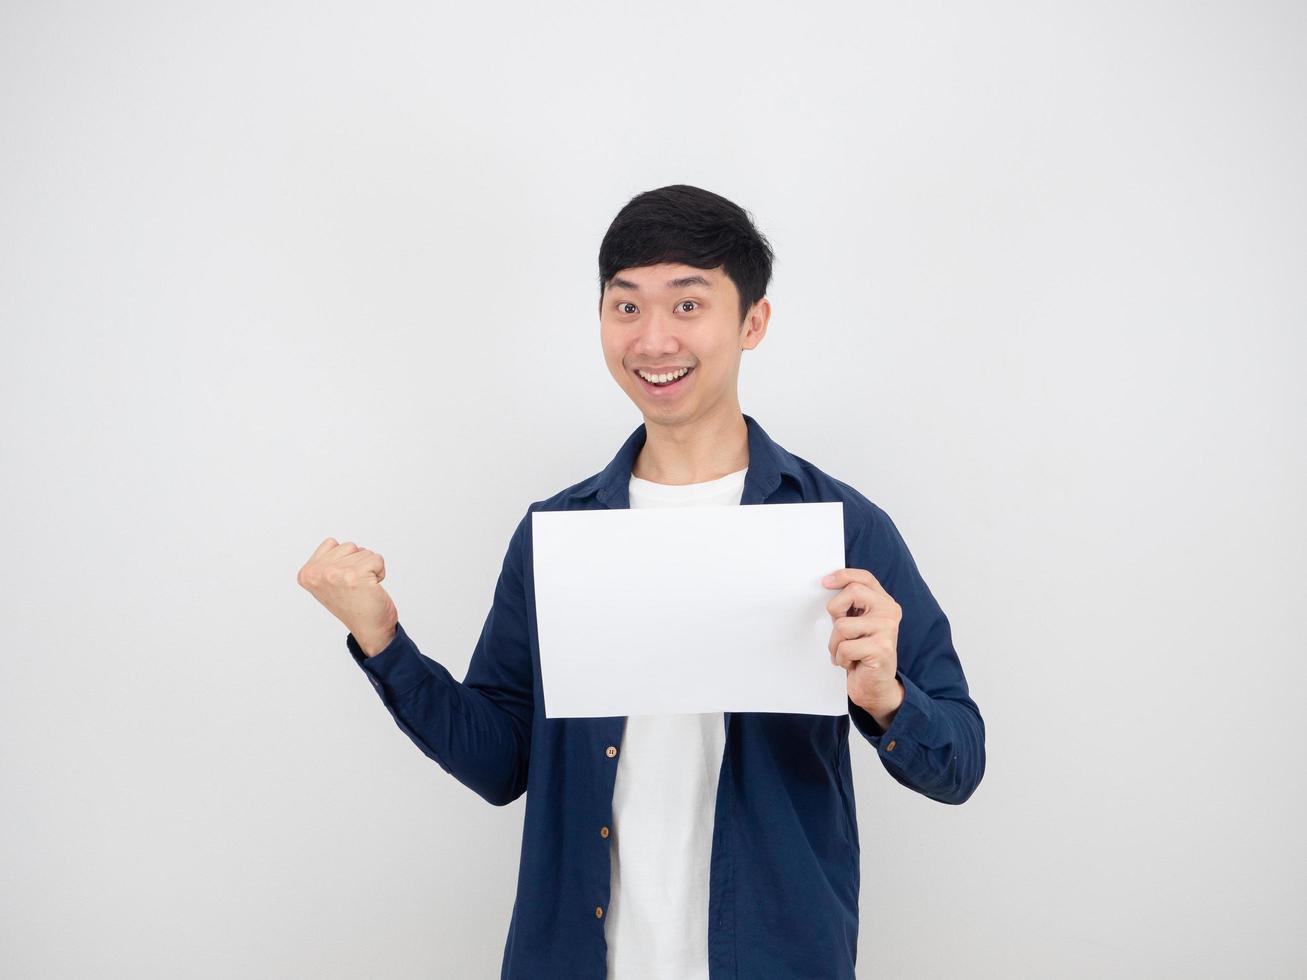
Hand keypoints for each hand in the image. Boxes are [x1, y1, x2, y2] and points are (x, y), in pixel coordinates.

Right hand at [297, 537, 397, 655]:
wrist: (370, 629)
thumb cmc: (352, 604)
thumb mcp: (327, 582)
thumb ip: (325, 562)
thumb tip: (332, 544)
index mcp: (306, 573)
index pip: (332, 544)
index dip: (344, 560)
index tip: (342, 581)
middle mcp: (317, 573)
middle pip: (349, 546)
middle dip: (358, 563)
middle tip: (354, 586)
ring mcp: (335, 574)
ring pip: (364, 552)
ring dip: (369, 568)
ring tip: (362, 587)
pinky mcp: (355, 576)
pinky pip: (377, 559)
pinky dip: (380, 572)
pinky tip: (371, 588)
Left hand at [822, 567, 904, 726]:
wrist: (876, 687)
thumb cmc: (861, 654)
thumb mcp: (856, 624)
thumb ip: (850, 607)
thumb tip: (828, 586)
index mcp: (884, 603)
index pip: (865, 578)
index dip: (844, 575)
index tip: (825, 582)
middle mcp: (890, 612)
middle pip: (852, 593)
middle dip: (836, 612)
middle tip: (841, 632)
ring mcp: (887, 630)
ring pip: (842, 625)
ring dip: (836, 643)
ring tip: (846, 652)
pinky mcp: (881, 649)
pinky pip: (845, 647)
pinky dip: (841, 658)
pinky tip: (852, 663)